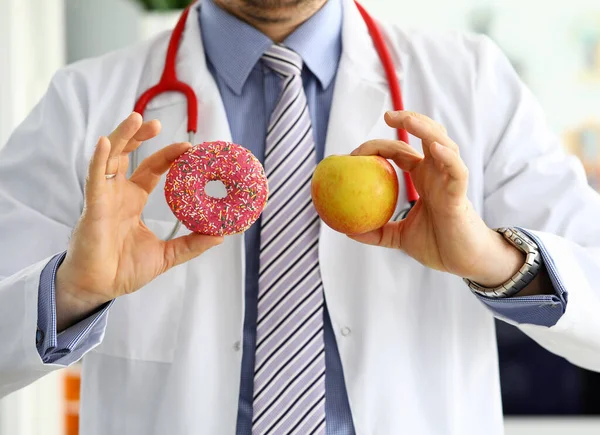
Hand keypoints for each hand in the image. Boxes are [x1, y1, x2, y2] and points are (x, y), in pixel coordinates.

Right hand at [55, 113, 222, 330]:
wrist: (100, 288)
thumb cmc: (124, 270)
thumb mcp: (166, 255)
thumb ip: (191, 244)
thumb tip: (221, 236)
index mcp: (133, 201)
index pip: (151, 170)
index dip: (167, 156)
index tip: (188, 147)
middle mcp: (118, 194)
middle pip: (128, 156)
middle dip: (142, 137)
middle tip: (159, 124)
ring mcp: (104, 197)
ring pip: (110, 158)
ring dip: (122, 136)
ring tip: (137, 118)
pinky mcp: (92, 206)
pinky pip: (94, 177)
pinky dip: (99, 159)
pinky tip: (105, 141)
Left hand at [350, 111, 523, 286]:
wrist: (463, 262)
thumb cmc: (438, 245)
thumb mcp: (398, 238)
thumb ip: (375, 232)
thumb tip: (346, 231)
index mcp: (423, 179)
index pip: (400, 152)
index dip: (379, 147)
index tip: (355, 154)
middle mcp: (437, 173)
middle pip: (425, 135)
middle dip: (408, 120)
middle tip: (387, 115)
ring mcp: (450, 180)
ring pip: (442, 144)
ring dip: (425, 128)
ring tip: (407, 119)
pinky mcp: (460, 194)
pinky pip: (457, 171)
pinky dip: (448, 157)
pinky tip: (435, 147)